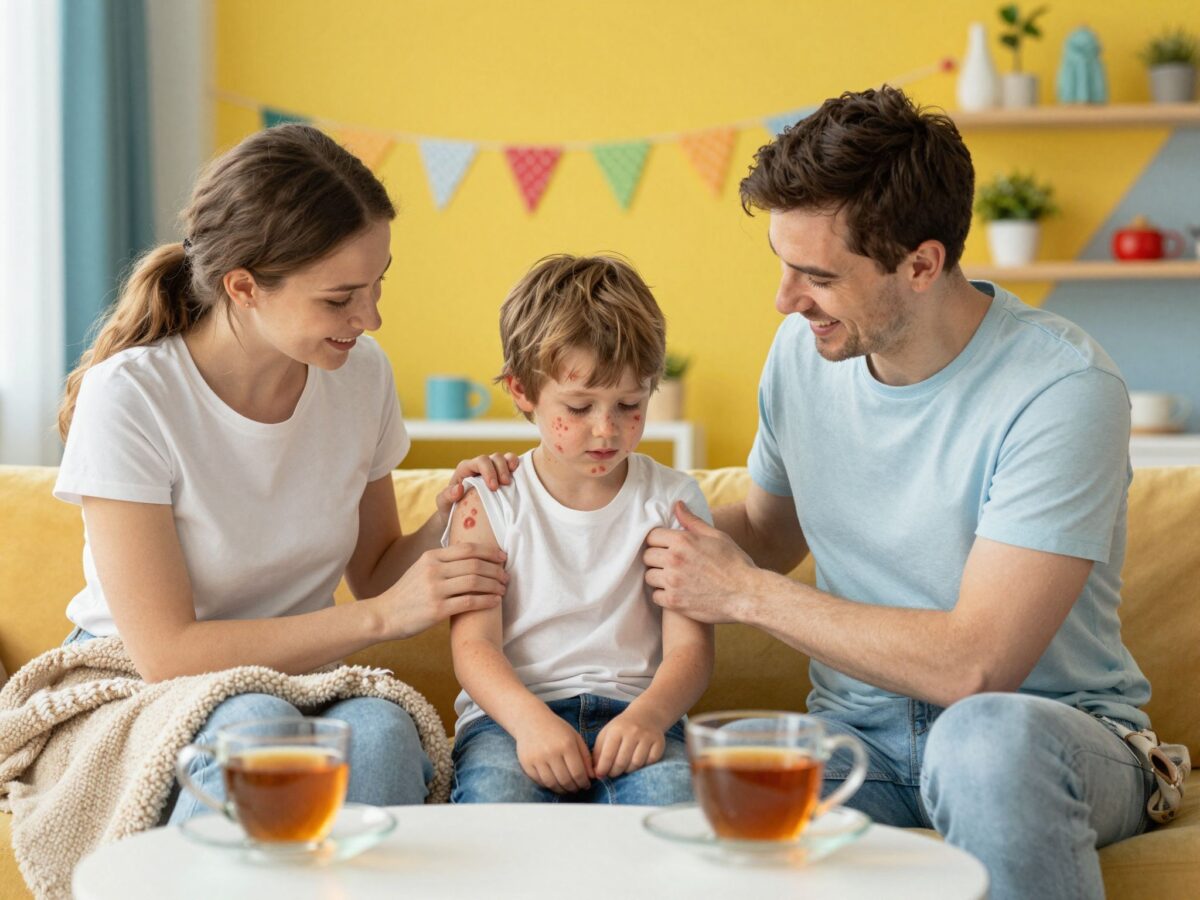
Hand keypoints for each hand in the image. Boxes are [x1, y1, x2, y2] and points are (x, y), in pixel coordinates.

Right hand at [374, 543, 507, 639]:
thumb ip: (442, 562)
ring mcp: (435, 589)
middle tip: (506, 576)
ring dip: (494, 585)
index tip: (502, 557)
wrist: (384, 616)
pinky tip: (495, 602)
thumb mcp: (420, 569)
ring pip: (475, 581)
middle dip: (496, 570)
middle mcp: (433, 570)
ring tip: (503, 589)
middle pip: (475, 564)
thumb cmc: (407, 594)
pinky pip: (470, 601)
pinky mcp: (437, 610)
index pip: (468, 549)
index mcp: (431, 557)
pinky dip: (487, 601)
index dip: (489, 552)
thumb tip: (470, 556)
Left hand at [435, 453, 520, 518]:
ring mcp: (492, 470)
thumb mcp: (443, 504)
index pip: (479, 462)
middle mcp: (479, 467)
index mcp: (465, 469)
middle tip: (504, 484)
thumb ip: (446, 496)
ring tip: (510, 481)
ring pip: (503, 458)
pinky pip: (511, 464)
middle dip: (500, 469)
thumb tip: (458, 488)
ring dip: (509, 465)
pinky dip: (516, 465)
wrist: (458, 518)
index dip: (488, 471)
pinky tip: (518, 473)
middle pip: (493, 458)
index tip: (493, 487)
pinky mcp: (502, 476)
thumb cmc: (450, 510)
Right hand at [514, 712, 594, 793]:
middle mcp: (551, 752)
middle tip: (577, 788)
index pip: (578, 773)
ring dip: (561, 790)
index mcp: (566, 744)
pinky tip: (554, 783)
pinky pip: (539, 781)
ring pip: (552, 784)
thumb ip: (585, 757)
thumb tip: (592, 777)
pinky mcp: (526, 764)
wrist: (530, 720)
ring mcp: (537, 759)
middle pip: (565, 780)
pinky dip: (548, 785)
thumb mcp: (575, 737)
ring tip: (567, 788)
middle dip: (574, 788)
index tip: (586, 785)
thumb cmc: (556, 729)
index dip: (584, 783)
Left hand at [593, 709, 664, 777]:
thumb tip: (595, 773)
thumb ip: (598, 752)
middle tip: (612, 773)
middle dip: (615, 772)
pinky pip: (650, 762)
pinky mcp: (659, 742)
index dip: (603, 769)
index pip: (608, 755)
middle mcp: (633, 732)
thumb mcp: (607, 734)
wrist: (646, 714)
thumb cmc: (622, 727)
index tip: (600, 776)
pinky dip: (644, 766)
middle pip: (622, 762)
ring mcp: (647, 737)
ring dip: (629, 770)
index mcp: (617, 730)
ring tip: (624, 767)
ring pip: (636, 764)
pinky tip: (638, 761)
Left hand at [643, 501, 757, 623]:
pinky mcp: (674, 602)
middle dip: (656, 558)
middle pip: (647, 556)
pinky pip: (655, 596)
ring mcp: (673, 582)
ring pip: (648, 577)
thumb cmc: (734, 563)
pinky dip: (663, 595)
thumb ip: (692, 522)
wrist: (747, 594)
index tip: (666, 547)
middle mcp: (674, 560)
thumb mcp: (716, 536)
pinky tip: (676, 592)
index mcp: (682, 541)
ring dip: (658, 577)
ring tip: (673, 578)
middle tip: (670, 563)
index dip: (658, 541)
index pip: (651, 536)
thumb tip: (677, 505)